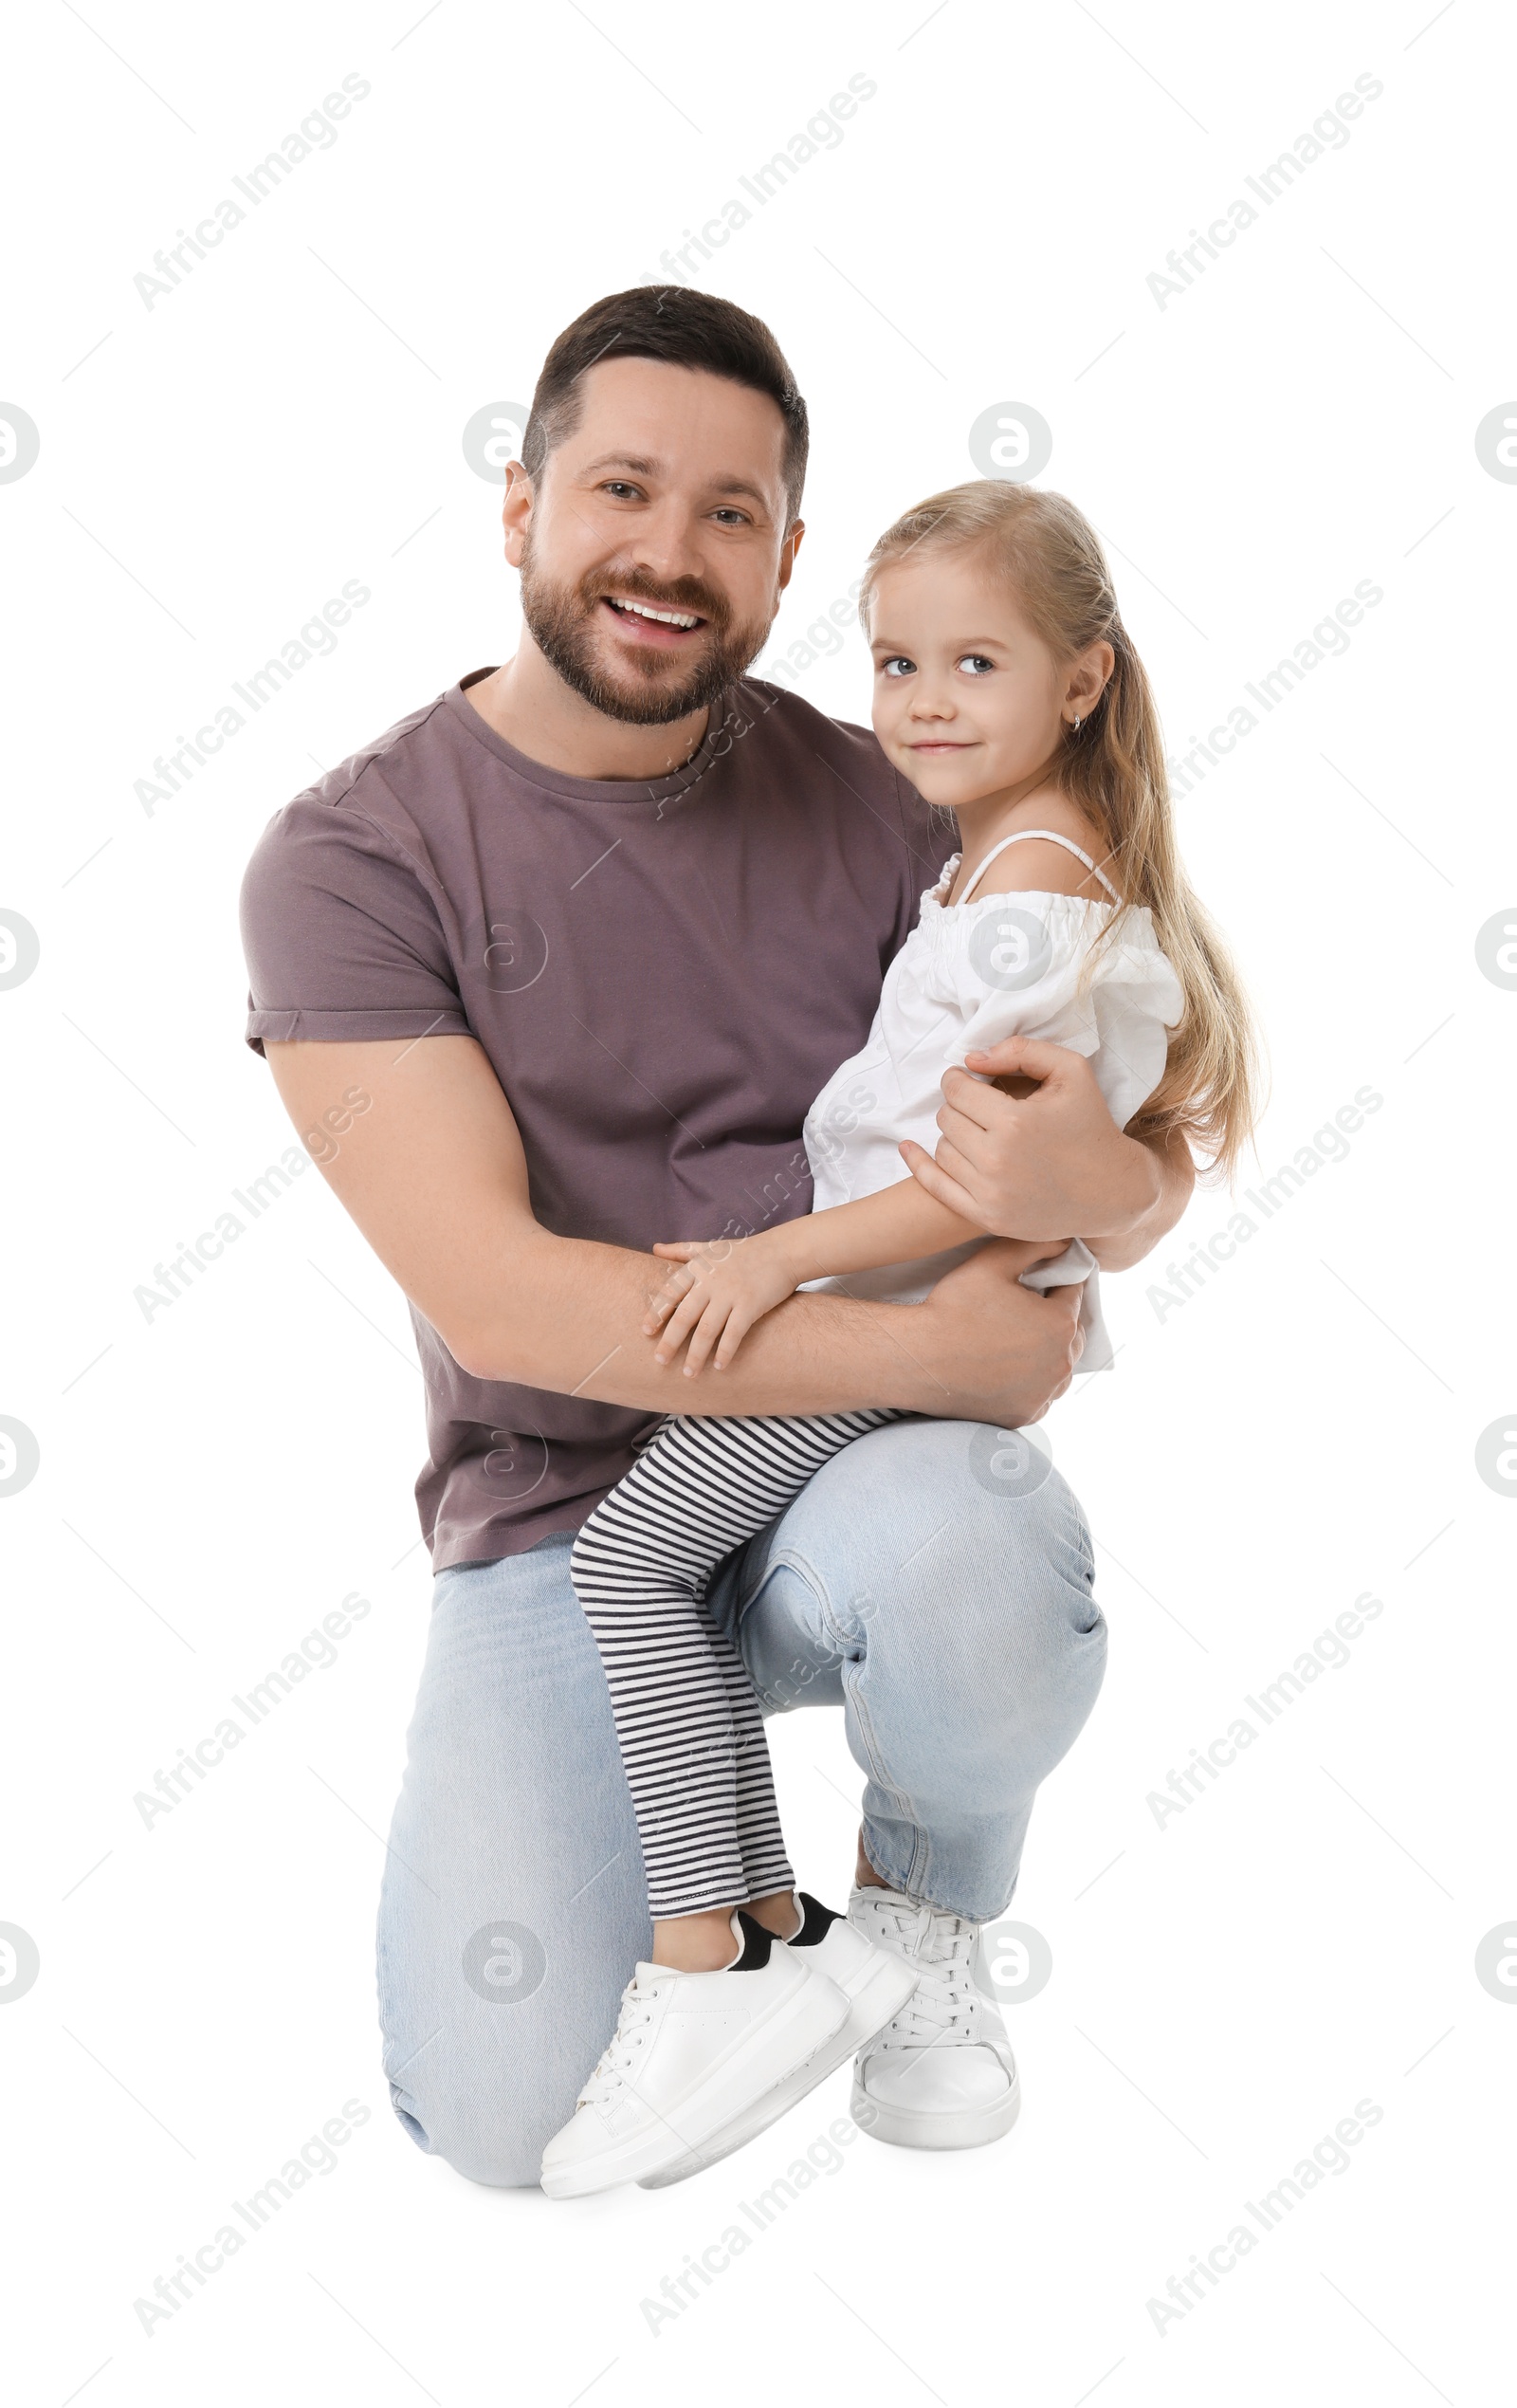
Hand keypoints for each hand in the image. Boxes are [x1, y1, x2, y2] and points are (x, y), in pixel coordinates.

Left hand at [644, 1237, 800, 1374]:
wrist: (783, 1251)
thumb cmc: (744, 1251)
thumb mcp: (710, 1247)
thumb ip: (681, 1250)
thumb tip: (654, 1248)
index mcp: (698, 1268)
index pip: (670, 1292)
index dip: (656, 1312)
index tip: (645, 1332)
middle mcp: (711, 1281)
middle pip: (684, 1316)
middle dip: (670, 1341)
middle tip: (659, 1360)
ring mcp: (731, 1294)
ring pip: (707, 1330)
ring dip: (696, 1354)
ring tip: (688, 1373)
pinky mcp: (750, 1305)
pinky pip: (734, 1334)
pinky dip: (725, 1352)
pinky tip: (719, 1367)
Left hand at [899, 1035, 1160, 1244]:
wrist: (1112, 1192)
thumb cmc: (1091, 1125)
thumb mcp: (1072, 1071)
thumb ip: (1022, 1051)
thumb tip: (972, 1059)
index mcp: (1015, 1121)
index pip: (957, 1090)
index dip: (959, 1080)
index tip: (970, 1081)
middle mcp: (997, 1159)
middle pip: (947, 1118)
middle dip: (958, 1106)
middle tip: (978, 1107)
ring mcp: (990, 1193)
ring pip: (942, 1149)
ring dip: (954, 1135)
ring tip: (979, 1131)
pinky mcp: (987, 1217)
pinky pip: (936, 1186)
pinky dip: (920, 1165)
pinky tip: (910, 1149)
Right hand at [917, 1238, 1084, 1422]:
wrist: (917, 1361)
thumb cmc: (951, 1309)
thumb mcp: (992, 1262)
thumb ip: (1035, 1246)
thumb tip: (1065, 1241)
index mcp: (1060, 1324)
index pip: (1073, 1291)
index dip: (1053, 1280)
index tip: (1032, 1280)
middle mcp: (1061, 1364)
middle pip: (1072, 1332)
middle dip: (1054, 1318)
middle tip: (1020, 1311)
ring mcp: (1044, 1395)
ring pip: (1060, 1366)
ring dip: (1048, 1352)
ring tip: (1014, 1340)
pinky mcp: (1025, 1415)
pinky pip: (1041, 1394)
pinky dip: (1032, 1382)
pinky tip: (1006, 1368)